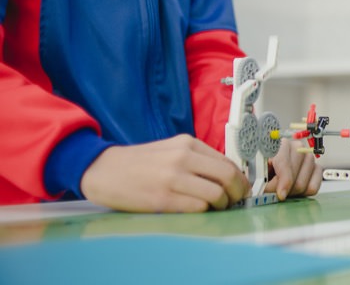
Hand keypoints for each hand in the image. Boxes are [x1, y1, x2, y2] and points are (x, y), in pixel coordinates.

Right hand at [80, 134, 249, 211]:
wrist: (103, 169)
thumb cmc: (139, 162)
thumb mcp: (171, 149)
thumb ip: (197, 158)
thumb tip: (226, 175)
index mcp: (188, 143)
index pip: (227, 161)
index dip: (239, 178)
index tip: (241, 188)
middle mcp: (183, 157)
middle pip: (227, 176)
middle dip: (238, 192)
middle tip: (235, 200)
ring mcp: (173, 178)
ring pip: (215, 193)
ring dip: (222, 204)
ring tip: (217, 207)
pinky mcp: (162, 198)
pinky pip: (197, 207)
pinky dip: (204, 211)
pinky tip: (198, 211)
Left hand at [264, 138, 322, 199]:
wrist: (268, 164)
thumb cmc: (260, 166)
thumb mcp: (254, 169)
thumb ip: (259, 178)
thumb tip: (266, 191)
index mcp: (280, 143)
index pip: (285, 164)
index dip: (283, 182)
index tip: (280, 194)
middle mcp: (297, 147)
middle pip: (295, 178)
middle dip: (283, 190)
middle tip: (272, 192)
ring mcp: (309, 157)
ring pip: (304, 185)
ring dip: (291, 192)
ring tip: (281, 189)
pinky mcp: (316, 167)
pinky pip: (313, 187)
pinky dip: (302, 193)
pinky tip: (292, 189)